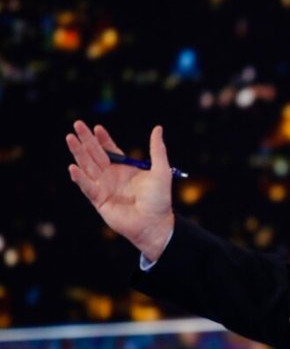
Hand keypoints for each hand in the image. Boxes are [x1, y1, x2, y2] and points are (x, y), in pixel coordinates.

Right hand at [66, 121, 174, 260]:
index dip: (102, 139)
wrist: (155, 223)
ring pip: (87, 166)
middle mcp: (112, 176)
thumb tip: (158, 128)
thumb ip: (157, 150)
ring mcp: (103, 187)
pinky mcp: (98, 200)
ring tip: (70, 138)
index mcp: (125, 169)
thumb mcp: (160, 171)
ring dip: (78, 153)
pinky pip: (87, 187)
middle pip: (95, 154)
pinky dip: (79, 178)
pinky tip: (72, 167)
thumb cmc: (159, 199)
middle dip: (86, 140)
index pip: (110, 150)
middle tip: (77, 124)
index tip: (97, 127)